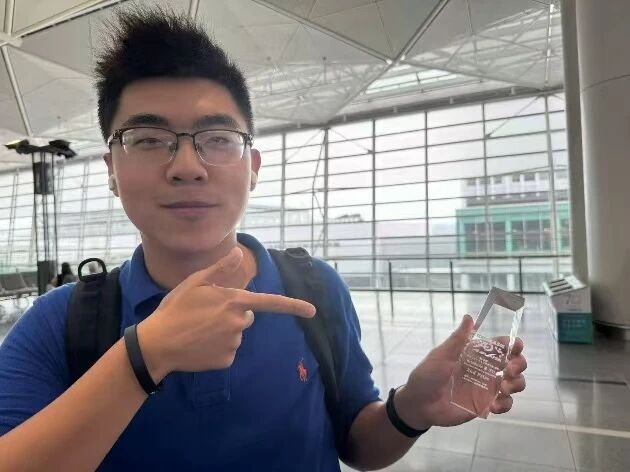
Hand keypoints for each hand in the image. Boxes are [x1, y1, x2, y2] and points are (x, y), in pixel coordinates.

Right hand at [137, 247, 315, 380]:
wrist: (157, 344)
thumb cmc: (175, 309)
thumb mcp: (195, 283)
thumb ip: (220, 269)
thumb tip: (238, 252)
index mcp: (234, 301)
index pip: (270, 303)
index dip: (293, 306)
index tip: (313, 311)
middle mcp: (239, 323)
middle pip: (246, 316)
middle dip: (232, 314)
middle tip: (206, 314)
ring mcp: (233, 343)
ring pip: (236, 334)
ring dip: (223, 331)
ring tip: (199, 329)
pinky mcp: (226, 361)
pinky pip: (228, 351)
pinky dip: (217, 348)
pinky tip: (200, 344)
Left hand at [394, 315, 526, 429]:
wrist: (419, 404)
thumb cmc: (427, 375)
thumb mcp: (441, 356)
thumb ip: (457, 339)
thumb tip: (469, 317)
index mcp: (475, 354)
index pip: (501, 345)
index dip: (513, 344)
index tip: (515, 346)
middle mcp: (485, 369)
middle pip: (515, 363)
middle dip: (519, 364)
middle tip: (508, 370)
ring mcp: (487, 387)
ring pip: (515, 383)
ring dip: (516, 384)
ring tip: (502, 388)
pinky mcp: (485, 405)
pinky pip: (505, 404)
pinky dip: (505, 404)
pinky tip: (492, 406)